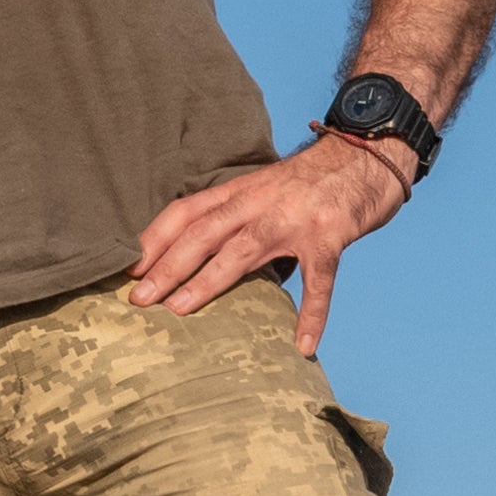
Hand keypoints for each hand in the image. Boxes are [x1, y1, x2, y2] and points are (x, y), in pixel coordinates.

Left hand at [126, 135, 410, 349]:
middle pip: (203, 233)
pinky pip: (318, 281)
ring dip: (207, 282)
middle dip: (167, 266)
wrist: (368, 151)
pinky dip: (312, 314)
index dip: (155, 239)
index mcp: (241, 191)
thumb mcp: (267, 188)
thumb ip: (239, 216)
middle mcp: (261, 202)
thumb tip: (207, 256)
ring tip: (180, 311)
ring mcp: (295, 219)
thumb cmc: (315, 179)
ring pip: (242, 252)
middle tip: (138, 299)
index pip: (187, 211)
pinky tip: (303, 345)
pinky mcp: (330, 236)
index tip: (128, 268)